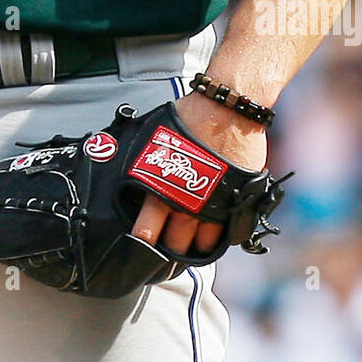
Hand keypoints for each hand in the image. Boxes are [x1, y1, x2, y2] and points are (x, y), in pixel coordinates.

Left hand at [131, 91, 267, 257]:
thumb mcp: (156, 137)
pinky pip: (225, 234)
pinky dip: (217, 239)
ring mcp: (214, 206)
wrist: (228, 108)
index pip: (147, 229)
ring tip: (188, 249)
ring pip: (200, 244)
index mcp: (162, 187)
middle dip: (168, 251)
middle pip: (175, 244)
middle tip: (164, 253)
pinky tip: (211, 239)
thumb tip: (125, 164)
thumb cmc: (190, 116)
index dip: (143, 243)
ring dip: (193, 248)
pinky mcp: (236, 203)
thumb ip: (144, 159)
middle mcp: (187, 202)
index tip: (140, 248)